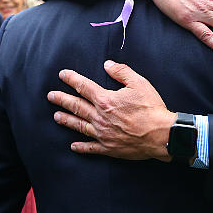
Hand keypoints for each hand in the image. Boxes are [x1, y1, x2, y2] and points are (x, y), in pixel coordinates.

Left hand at [49, 61, 175, 160]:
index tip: (62, 75)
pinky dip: (80, 146)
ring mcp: (103, 134)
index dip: (72, 79)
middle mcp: (100, 117)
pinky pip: (90, 147)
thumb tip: (107, 64)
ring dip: (67, 120)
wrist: (161, 134)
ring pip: (79, 126)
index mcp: (106, 100)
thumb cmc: (151, 108)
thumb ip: (121, 72)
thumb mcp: (139, 83)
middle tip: (51, 96)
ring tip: (56, 116)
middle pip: (76, 106)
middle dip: (62, 100)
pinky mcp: (109, 148)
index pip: (84, 87)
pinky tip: (73, 146)